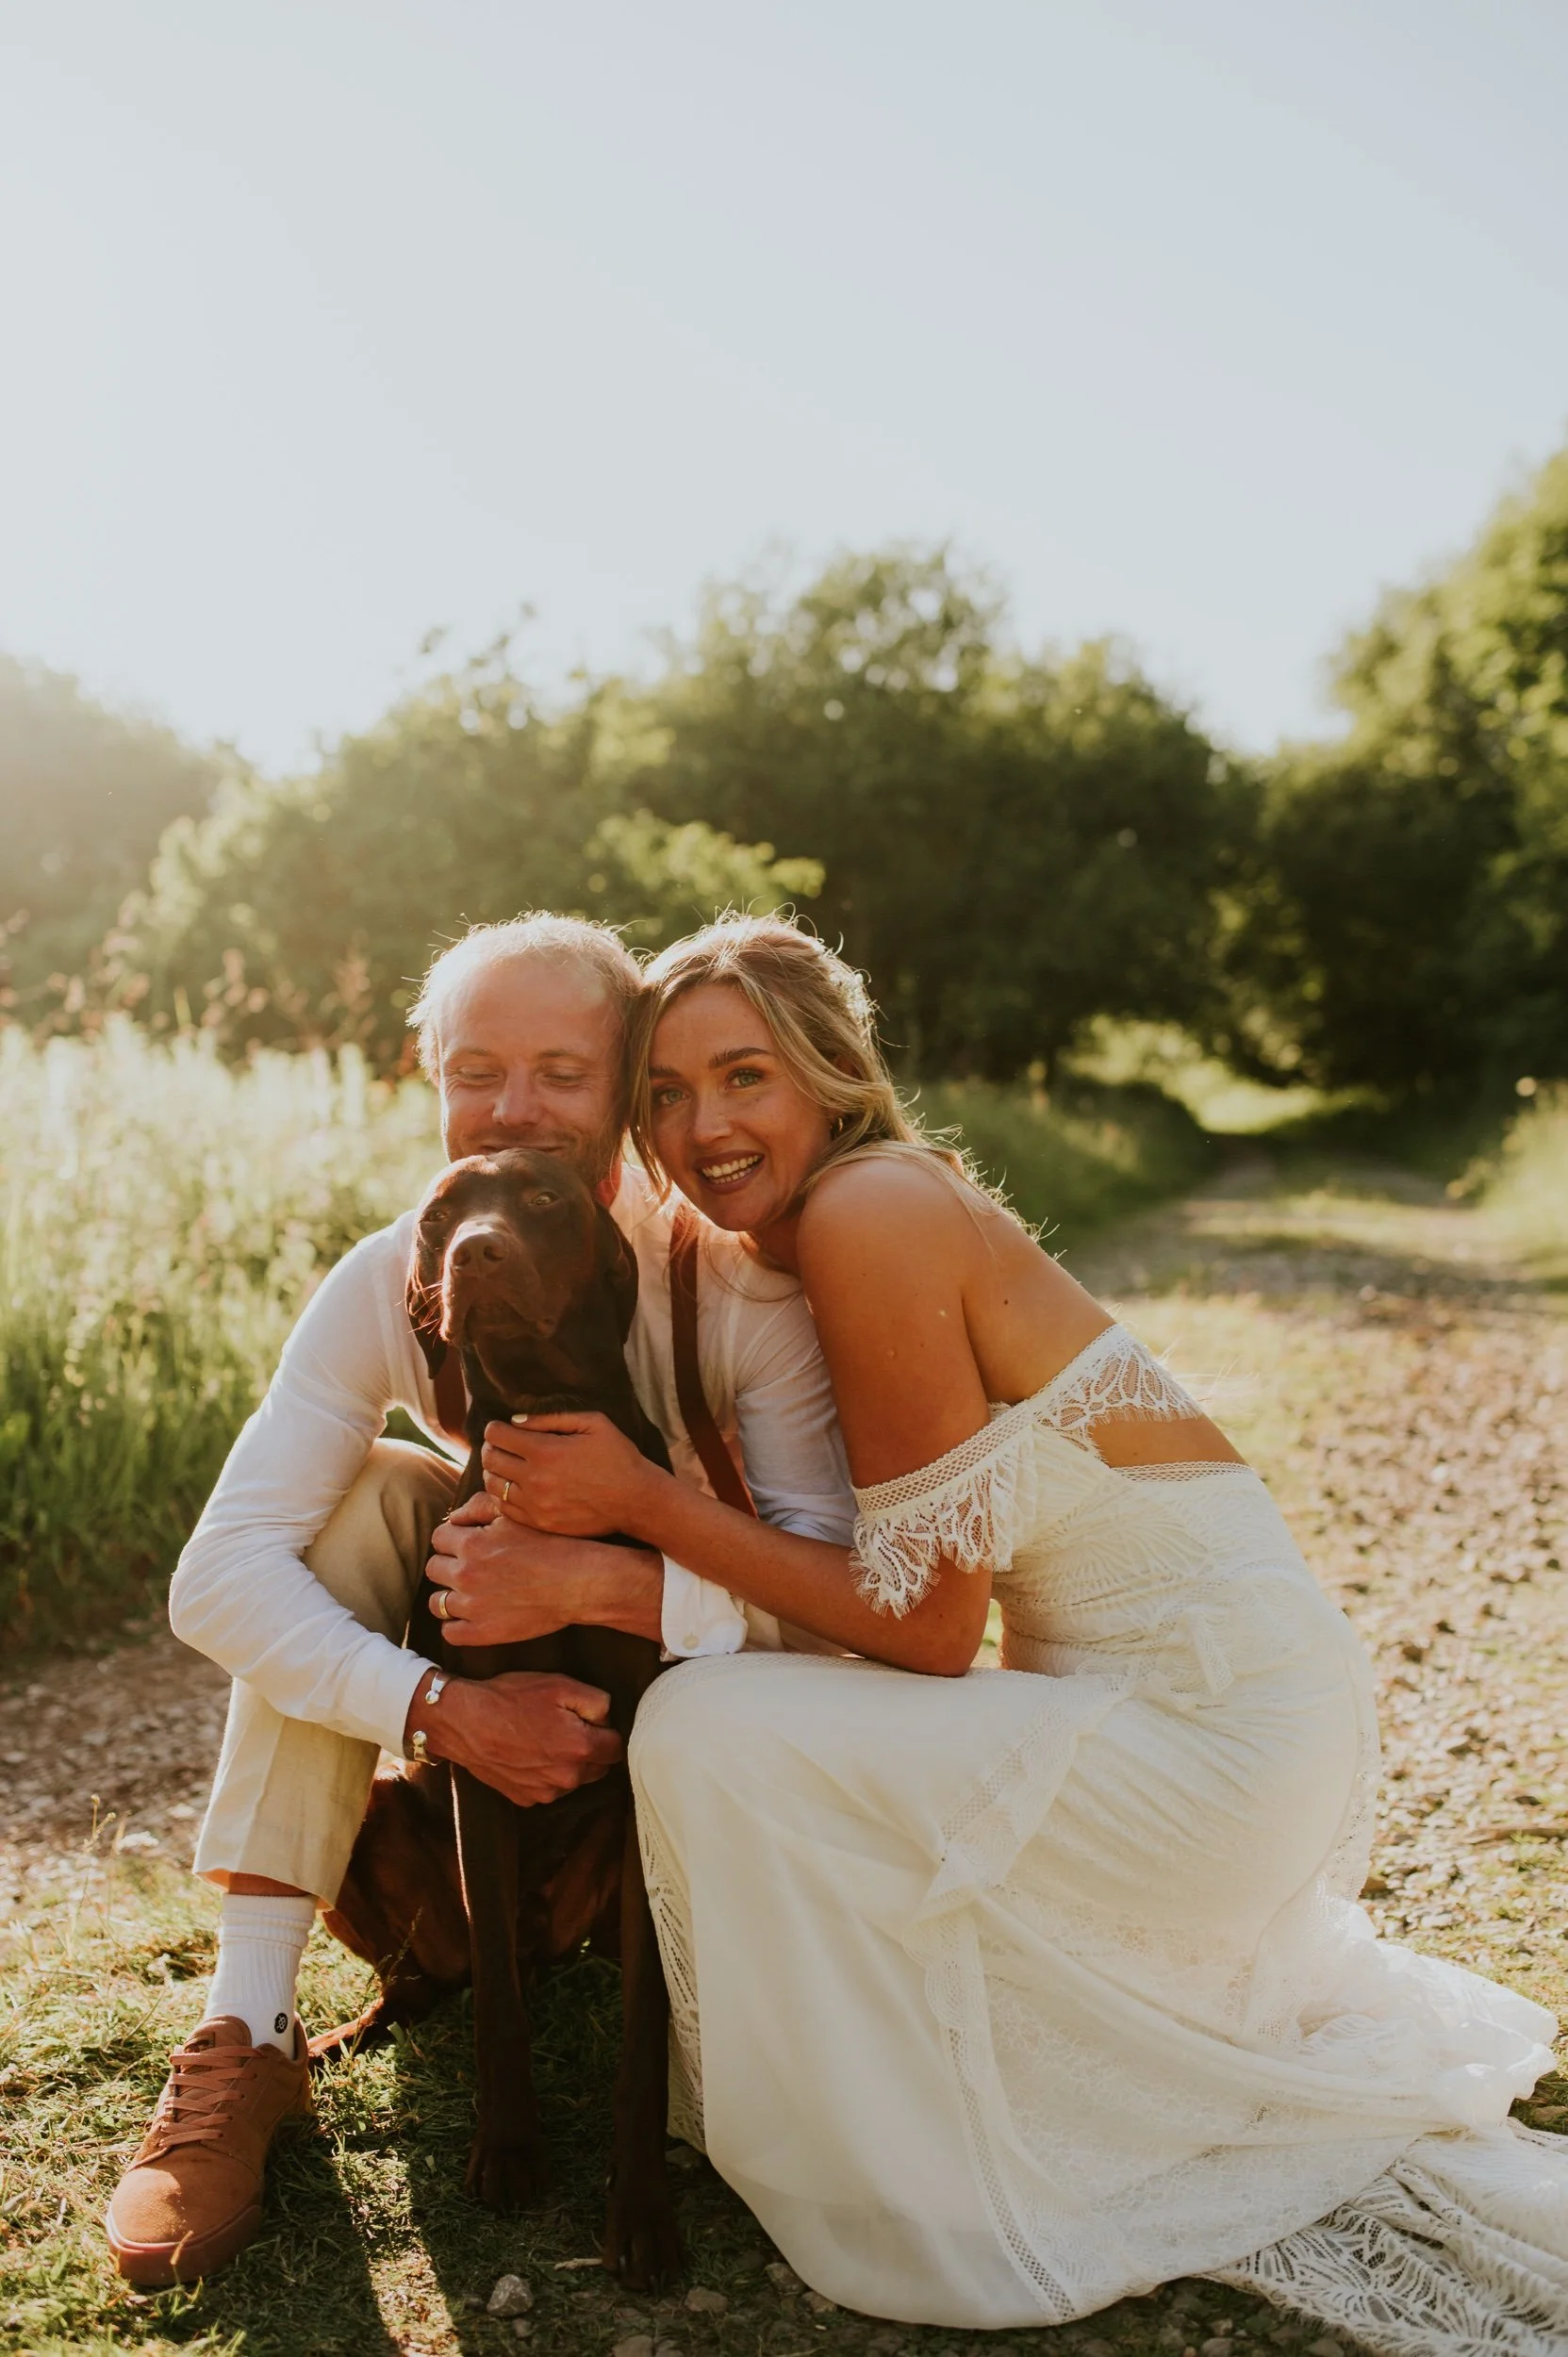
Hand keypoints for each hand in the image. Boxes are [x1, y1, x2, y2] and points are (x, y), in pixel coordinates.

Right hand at [405, 1669, 621, 1806]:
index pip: (617, 1747)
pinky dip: (546, 1775)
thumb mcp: (559, 1685)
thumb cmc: (510, 1699)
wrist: (463, 1722)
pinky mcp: (525, 1799)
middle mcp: (567, 1778)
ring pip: (575, 1780)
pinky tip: (529, 1754)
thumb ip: (597, 1702)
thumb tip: (609, 1718)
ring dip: (569, 1764)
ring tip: (545, 1739)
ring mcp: (545, 1793)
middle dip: (591, 1749)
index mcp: (581, 1748)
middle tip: (568, 1727)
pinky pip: (549, 1788)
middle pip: (599, 1767)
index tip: (592, 1721)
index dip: (607, 1730)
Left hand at [428, 1503, 641, 1646]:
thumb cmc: (551, 1544)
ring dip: (449, 1596)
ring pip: (437, 1602)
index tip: (466, 1545)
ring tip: (469, 1594)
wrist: (578, 1582)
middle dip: (448, 1566)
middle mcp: (466, 1574)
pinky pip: (450, 1632)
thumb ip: (479, 1508)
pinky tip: (471, 1616)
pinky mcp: (483, 1632)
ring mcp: (472, 1606)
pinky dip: (456, 1625)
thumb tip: (453, 1518)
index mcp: (471, 1543)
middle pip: (433, 1569)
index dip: (452, 1540)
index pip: (438, 1539)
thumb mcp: (515, 1515)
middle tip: (470, 1569)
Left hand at [481, 1410, 665, 1539]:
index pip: (497, 1436)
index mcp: (546, 1451)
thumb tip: (516, 1420)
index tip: (502, 1428)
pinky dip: (502, 1495)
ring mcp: (535, 1505)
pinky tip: (514, 1488)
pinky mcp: (540, 1523)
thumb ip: (551, 1419)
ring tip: (506, 1467)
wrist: (635, 1500)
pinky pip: (504, 1508)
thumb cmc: (617, 1457)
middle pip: (490, 1460)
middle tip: (501, 1446)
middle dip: (491, 1448)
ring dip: (494, 1472)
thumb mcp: (593, 1424)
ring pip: (492, 1486)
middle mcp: (535, 1479)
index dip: (495, 1428)